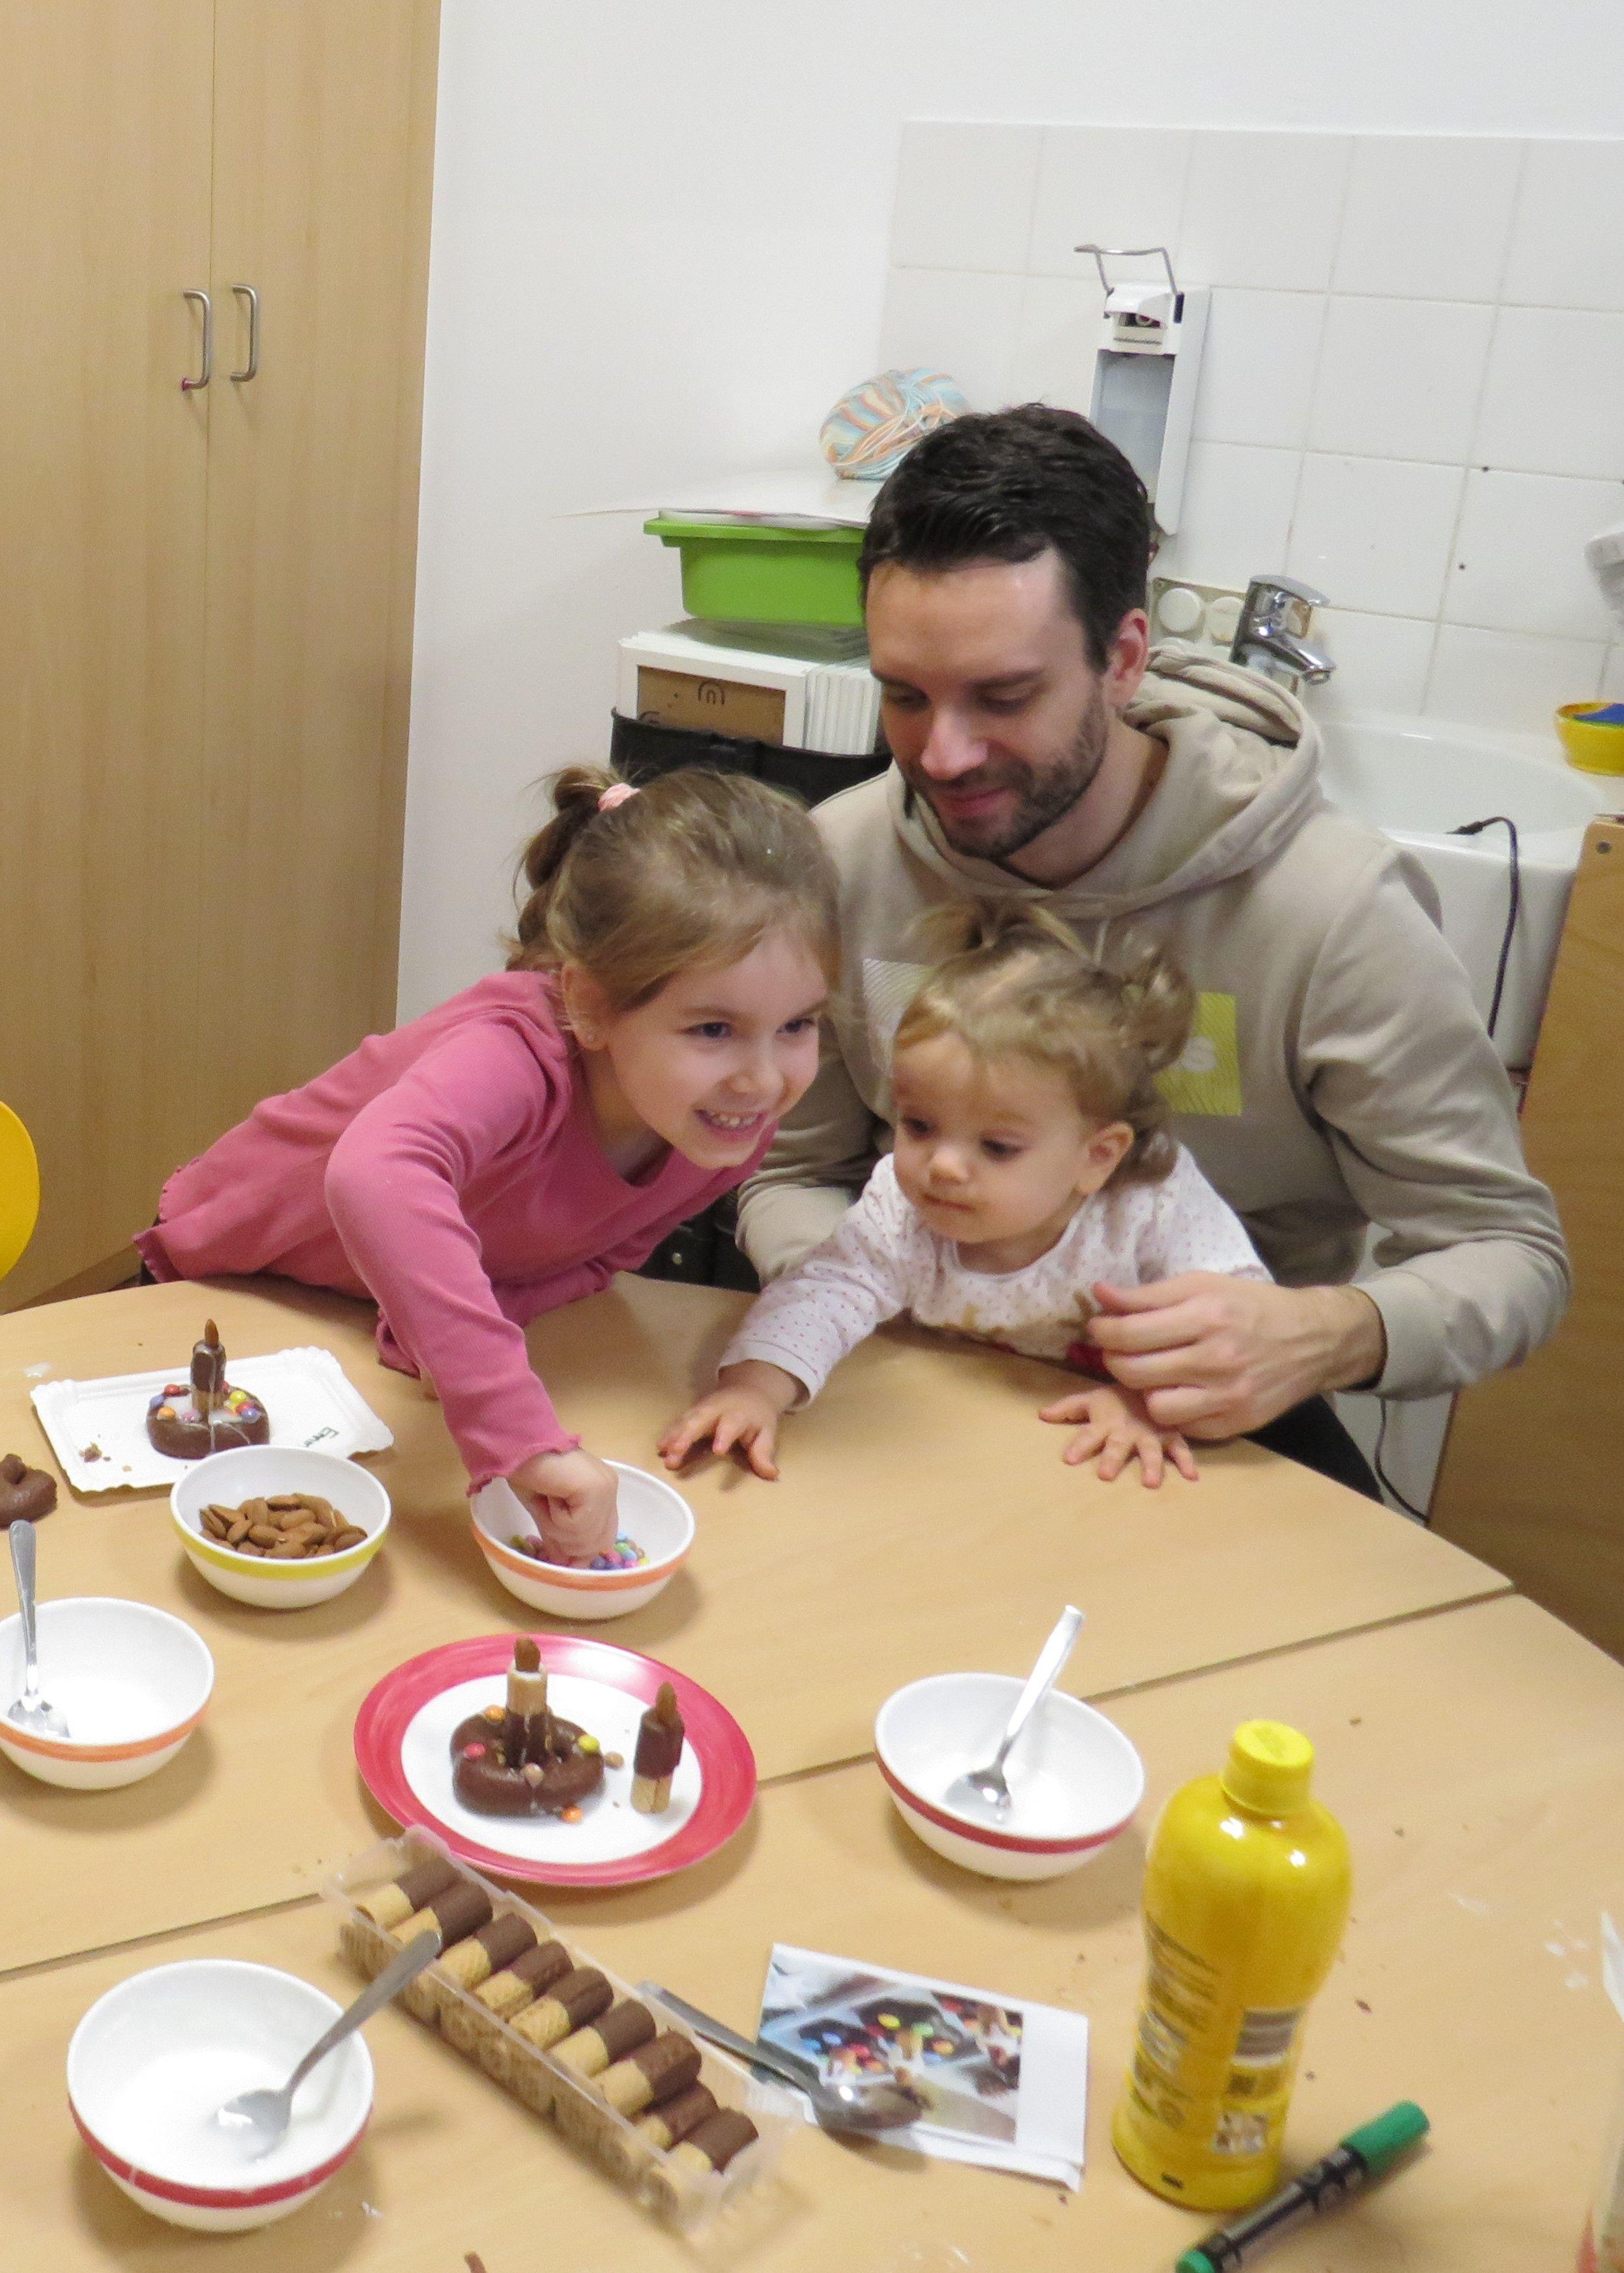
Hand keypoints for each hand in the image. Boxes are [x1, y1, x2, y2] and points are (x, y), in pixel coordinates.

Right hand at [507, 1447, 618, 1562]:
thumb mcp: (545, 1513)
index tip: (566, 1562)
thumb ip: (559, 1537)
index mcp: (602, 1491)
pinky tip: (551, 1495)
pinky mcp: (595, 1489)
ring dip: (556, 1527)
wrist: (517, 1446)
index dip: (584, 1552)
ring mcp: (605, 1488)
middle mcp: (609, 1489)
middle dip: (567, 1541)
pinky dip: (555, 1517)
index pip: (605, 1536)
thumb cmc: (527, 1471)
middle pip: (598, 1543)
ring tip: (547, 1499)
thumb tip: (566, 1564)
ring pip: (585, 1538)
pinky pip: (576, 1526)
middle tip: (547, 1515)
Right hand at [656, 1361, 801, 1480]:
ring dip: (674, 1435)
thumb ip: (764, 1453)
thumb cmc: (757, 1416)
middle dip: (687, 1434)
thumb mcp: (767, 1432)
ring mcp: (702, 1409)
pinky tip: (660, 1447)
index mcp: (738, 1414)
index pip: (731, 1424)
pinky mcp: (693, 1412)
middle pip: (700, 1419)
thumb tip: (771, 1475)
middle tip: (675, 1452)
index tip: (717, 1450)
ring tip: (663, 1452)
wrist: (749, 1390)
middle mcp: (717, 1409)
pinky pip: (679, 1422)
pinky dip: (669, 1433)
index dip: (724, 1435)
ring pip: (686, 1420)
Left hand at [1039, 1382, 1197, 1487]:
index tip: (1069, 1459)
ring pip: (1151, 1449)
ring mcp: (1151, 1432)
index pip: (1088, 1435)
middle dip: (1113, 1458)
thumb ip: (1068, 1408)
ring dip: (1151, 1465)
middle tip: (1106, 1475)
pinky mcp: (1171, 1434)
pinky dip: (1187, 1461)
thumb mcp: (1092, 1399)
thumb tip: (1041, 1414)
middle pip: (1118, 1445)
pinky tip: (1192, 1476)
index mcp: (1106, 1422)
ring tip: (1151, 1483)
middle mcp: (1127, 1429)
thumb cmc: (1117, 1397)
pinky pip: (1181, 1447)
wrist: (1153, 1379)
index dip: (1080, 1446)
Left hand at [1086, 1276, 1385, 1438]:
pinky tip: (1178, 1389)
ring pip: (1154, 1405)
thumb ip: (1149, 1294)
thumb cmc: (1251, 1306)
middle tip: (1116, 1349)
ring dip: (1142, 1389)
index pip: (1131, 1332)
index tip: (1098, 1326)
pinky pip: (1182, 1424)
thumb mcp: (1203, 1285)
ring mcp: (1228, 1395)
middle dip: (1112, 1359)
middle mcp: (1218, 1358)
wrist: (1314, 1340)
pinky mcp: (1236, 1422)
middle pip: (1134, 1371)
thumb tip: (1099, 1294)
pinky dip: (1172, 1408)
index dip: (1102, 1331)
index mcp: (1207, 1315)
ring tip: (1150, 1371)